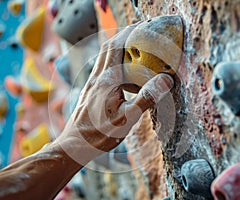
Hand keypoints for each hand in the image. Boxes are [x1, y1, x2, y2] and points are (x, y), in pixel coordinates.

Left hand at [54, 24, 174, 165]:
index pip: (116, 48)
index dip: (128, 34)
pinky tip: (123, 75)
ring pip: (103, 58)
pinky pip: (102, 70)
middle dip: (122, 36)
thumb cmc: (99, 135)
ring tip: (133, 50)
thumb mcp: (127, 119)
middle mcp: (96, 79)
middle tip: (138, 33)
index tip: (141, 26)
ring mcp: (91, 84)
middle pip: (107, 48)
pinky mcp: (90, 91)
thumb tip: (165, 80)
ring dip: (117, 49)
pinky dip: (113, 63)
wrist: (74, 145)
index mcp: (106, 82)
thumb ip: (146, 98)